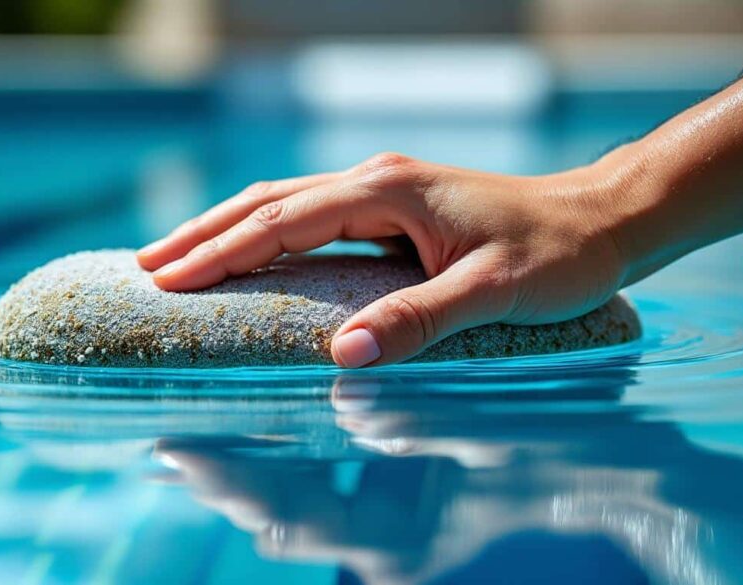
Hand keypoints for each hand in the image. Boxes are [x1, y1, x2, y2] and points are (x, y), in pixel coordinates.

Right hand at [137, 152, 625, 366]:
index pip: (284, 221)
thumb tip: (343, 354)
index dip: (222, 251)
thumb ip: (419, 318)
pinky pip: (307, 217)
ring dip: (225, 228)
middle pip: (267, 201)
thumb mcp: (493, 292)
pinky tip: (243, 253)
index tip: (168, 278)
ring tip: (173, 256)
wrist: (598, 220)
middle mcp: (374, 180)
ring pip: (282, 203)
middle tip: (144, 265)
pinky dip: (262, 235)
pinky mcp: (389, 206)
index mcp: (387, 191)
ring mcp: (380, 189)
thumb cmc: (554, 254)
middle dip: (202, 233)